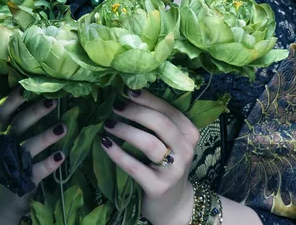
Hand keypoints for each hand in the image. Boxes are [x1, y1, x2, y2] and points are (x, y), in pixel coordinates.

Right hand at [0, 87, 67, 214]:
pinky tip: (61, 156)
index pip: (3, 110)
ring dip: (45, 136)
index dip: (13, 99)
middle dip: (35, 112)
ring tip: (63, 127)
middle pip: (18, 124)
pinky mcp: (24, 179)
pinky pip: (36, 170)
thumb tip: (52, 92)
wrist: (5, 193)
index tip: (26, 88)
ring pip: (28, 147)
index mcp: (5, 128)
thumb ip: (27, 116)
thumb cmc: (16, 154)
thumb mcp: (16, 134)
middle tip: (53, 101)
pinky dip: (49, 163)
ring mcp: (14, 161)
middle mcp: (7, 142)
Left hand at [101, 88, 198, 224]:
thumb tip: (129, 94)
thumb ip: (158, 122)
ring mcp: (174, 171)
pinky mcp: (158, 188)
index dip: (147, 99)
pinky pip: (134, 166)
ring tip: (108, 124)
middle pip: (160, 123)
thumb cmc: (167, 164)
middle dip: (135, 111)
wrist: (174, 205)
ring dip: (125, 130)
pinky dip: (118, 153)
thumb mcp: (171, 142)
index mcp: (190, 134)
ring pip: (148, 143)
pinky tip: (105, 143)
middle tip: (115, 106)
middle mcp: (186, 151)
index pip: (169, 110)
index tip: (127, 90)